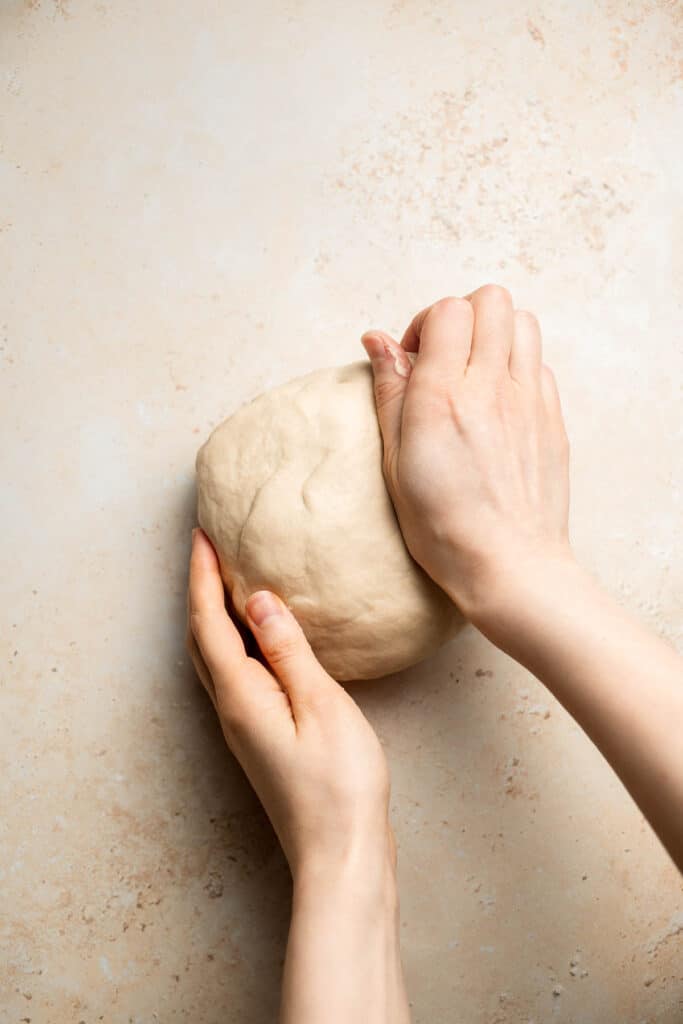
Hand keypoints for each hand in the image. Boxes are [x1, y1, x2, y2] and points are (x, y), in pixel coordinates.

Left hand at [186, 528, 393, 879]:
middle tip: (206, 549)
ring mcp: (243, 728)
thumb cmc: (339, 785)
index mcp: (241, 697)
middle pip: (200, 639)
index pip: (208, 623)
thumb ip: (288, 650)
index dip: (201, 576)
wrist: (340, 856)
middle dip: (198, 590)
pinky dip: (232, 643)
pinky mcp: (260, 738)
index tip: (202, 535)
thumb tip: (256, 599)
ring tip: (223, 581)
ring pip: (213, 659)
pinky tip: (255, 638)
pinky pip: (233, 675)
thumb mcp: (321, 706)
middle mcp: (231, 711)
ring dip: (210, 615)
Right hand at [361, 284, 572, 623]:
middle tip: (443, 358)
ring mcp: (530, 402)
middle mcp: (492, 389)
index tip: (413, 360)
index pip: (448, 311)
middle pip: (491, 300)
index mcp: (444, 398)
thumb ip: (389, 392)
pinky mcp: (553, 420)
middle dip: (461, 317)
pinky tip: (498, 403)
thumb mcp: (396, 463)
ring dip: (494, 333)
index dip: (425, 324)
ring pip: (523, 321)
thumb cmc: (444, 527)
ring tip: (473, 373)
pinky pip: (540, 365)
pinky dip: (517, 367)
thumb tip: (378, 340)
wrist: (509, 566)